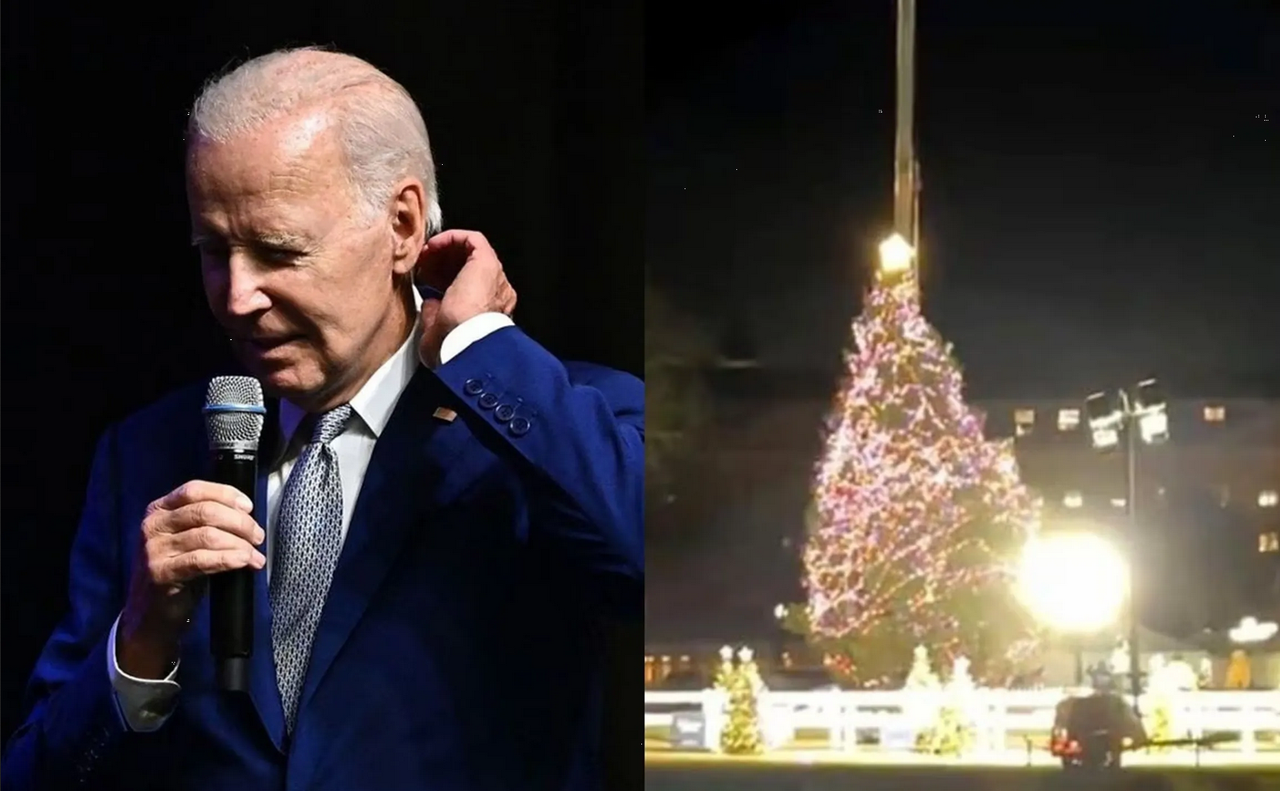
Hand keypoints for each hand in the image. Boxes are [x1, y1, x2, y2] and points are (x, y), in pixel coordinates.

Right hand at [117, 481, 265, 678]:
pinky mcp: (160, 573)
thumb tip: (247, 515)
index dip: (226, 495)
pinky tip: (244, 562)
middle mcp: (153, 526)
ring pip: (207, 535)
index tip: (249, 507)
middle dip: (240, 522)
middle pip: (205, 511)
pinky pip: (202, 559)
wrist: (150, 615)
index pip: (195, 490)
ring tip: (254, 555)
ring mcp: (154, 550)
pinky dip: (229, 558)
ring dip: (239, 543)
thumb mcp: (185, 539)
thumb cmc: (177, 572)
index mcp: (159, 510)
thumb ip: (206, 522)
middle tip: (258, 536)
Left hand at [415, 230, 517, 366]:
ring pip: (471, 252)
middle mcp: (495, 293)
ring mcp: (494, 276)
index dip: (442, 280)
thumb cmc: (455, 345)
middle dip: (443, 263)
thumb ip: (436, 316)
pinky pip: (471, 239)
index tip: (424, 281)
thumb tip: (430, 303)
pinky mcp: (487, 261)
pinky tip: (433, 246)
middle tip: (422, 264)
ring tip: (425, 253)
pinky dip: (450, 238)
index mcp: (487, 313)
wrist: (467, 342)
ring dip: (445, 250)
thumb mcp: (438, 334)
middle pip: (468, 268)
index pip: (466, 288)